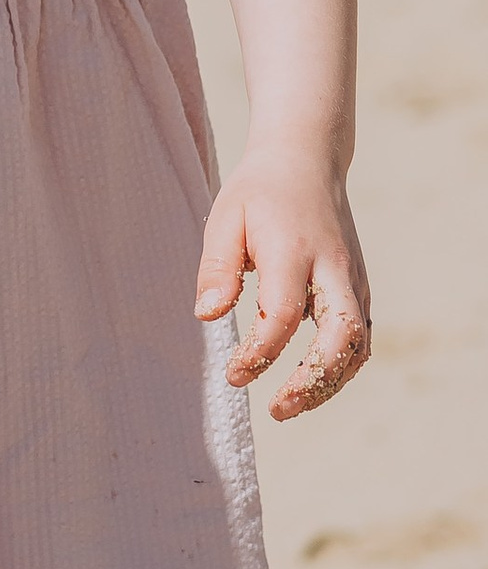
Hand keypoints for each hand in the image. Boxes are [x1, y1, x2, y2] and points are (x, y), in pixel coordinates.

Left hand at [196, 143, 371, 421]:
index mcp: (293, 249)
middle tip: (277, 409)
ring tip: (290, 406)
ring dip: (330, 383)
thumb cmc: (258, 191)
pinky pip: (360, 337)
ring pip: (358, 344)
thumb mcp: (225, 217)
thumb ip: (217, 267)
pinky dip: (341, 367)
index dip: (259, 352)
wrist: (306, 160)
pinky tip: (310, 383)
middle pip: (341, 336)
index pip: (282, 313)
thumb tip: (207, 316)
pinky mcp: (360, 288)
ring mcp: (353, 279)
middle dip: (313, 381)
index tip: (233, 375)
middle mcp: (332, 267)